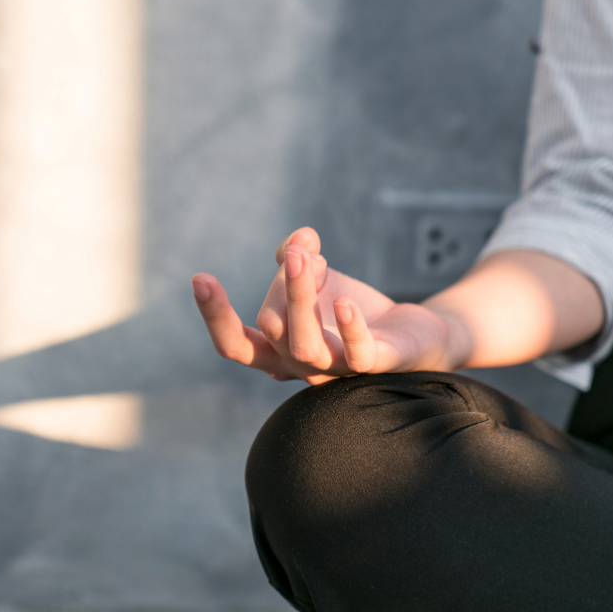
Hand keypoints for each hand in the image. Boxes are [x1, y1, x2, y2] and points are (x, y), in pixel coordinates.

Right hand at [192, 227, 463, 383]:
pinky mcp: (377, 365)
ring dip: (300, 298)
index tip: (200, 278)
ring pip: (306, 346)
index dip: (215, 316)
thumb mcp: (316, 278)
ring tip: (300, 258)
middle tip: (294, 250)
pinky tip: (344, 301)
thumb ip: (295, 257)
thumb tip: (296, 241)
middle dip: (281, 283)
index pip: (235, 345)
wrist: (412, 334)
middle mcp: (300, 366)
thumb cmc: (351, 311)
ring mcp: (337, 370)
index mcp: (277, 350)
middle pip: (273, 329)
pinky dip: (349, 330)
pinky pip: (358, 355)